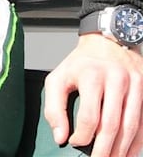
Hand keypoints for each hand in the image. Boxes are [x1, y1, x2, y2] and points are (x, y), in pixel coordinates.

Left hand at [43, 34, 142, 156]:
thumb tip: (59, 136)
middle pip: (112, 124)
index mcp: (91, 75)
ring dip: (122, 149)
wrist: (108, 43)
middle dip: (104, 148)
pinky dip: (136, 142)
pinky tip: (127, 153)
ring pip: (131, 126)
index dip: (82, 134)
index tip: (74, 143)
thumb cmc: (82, 63)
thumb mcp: (58, 77)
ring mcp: (135, 86)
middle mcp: (116, 80)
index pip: (89, 115)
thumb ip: (54, 107)